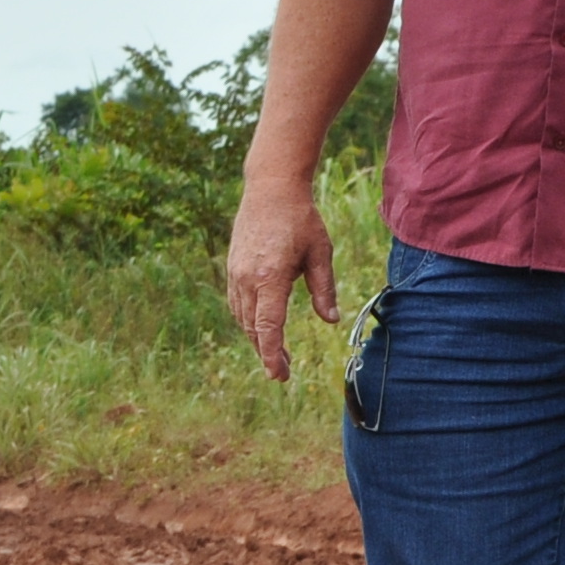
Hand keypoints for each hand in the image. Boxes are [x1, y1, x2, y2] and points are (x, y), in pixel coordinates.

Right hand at [224, 184, 342, 381]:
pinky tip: (262, 327)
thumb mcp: (320, 253)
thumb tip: (331, 320)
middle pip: (253, 328)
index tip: (279, 375)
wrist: (270, 189)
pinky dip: (249, 320)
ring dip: (257, 338)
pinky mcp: (233, 268)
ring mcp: (236, 274)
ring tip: (277, 353)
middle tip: (283, 373)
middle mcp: (247, 279)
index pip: (267, 327)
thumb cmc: (300, 219)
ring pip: (243, 318)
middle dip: (267, 353)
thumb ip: (324, 289)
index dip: (272, 354)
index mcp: (269, 277)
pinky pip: (238, 303)